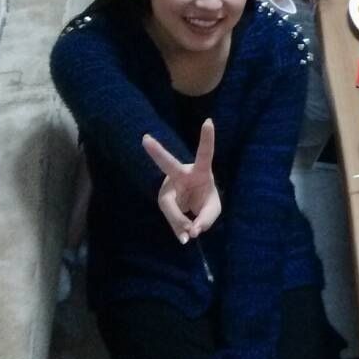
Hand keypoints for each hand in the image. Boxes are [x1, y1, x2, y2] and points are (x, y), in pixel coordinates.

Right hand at [141, 120, 220, 244]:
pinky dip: (179, 229)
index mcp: (200, 171)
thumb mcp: (213, 208)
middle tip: (145, 138)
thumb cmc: (205, 198)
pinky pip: (170, 217)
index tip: (209, 121)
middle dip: (157, 152)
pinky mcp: (165, 201)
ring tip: (189, 237)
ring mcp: (169, 188)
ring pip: (170, 205)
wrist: (192, 205)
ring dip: (181, 222)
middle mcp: (180, 176)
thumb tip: (191, 232)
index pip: (205, 154)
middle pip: (168, 165)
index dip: (207, 139)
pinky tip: (184, 237)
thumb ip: (206, 218)